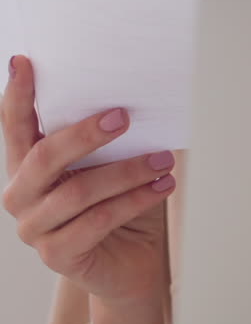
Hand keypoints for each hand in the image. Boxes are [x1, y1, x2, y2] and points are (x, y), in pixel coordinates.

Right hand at [1, 55, 175, 301]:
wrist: (131, 261)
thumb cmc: (120, 202)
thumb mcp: (110, 161)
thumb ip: (106, 135)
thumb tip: (135, 93)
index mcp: (26, 165)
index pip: (15, 125)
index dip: (17, 94)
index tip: (24, 62)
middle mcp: (21, 194)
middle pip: (45, 156)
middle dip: (86, 133)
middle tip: (124, 116)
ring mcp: (34, 227)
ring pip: (78, 191)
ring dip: (127, 171)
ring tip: (163, 160)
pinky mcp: (57, 255)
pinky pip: (97, 221)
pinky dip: (134, 200)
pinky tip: (162, 186)